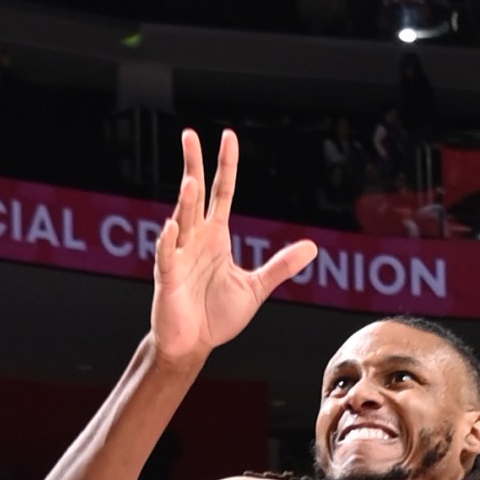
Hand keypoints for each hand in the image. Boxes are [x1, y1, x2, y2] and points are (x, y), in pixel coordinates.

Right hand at [147, 129, 317, 374]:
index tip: (228, 136)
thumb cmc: (217, 316)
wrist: (194, 345)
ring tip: (191, 181)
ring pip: (182, 220)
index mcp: (216, 237)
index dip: (226, 165)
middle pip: (194, 195)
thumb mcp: (255, 287)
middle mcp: (195, 239)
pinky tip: (173, 226)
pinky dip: (168, 242)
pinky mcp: (167, 278)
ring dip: (185, 202)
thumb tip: (312, 247)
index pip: (221, 191)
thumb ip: (280, 266)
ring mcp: (178, 255)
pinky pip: (166, 256)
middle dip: (193, 165)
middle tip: (190, 135)